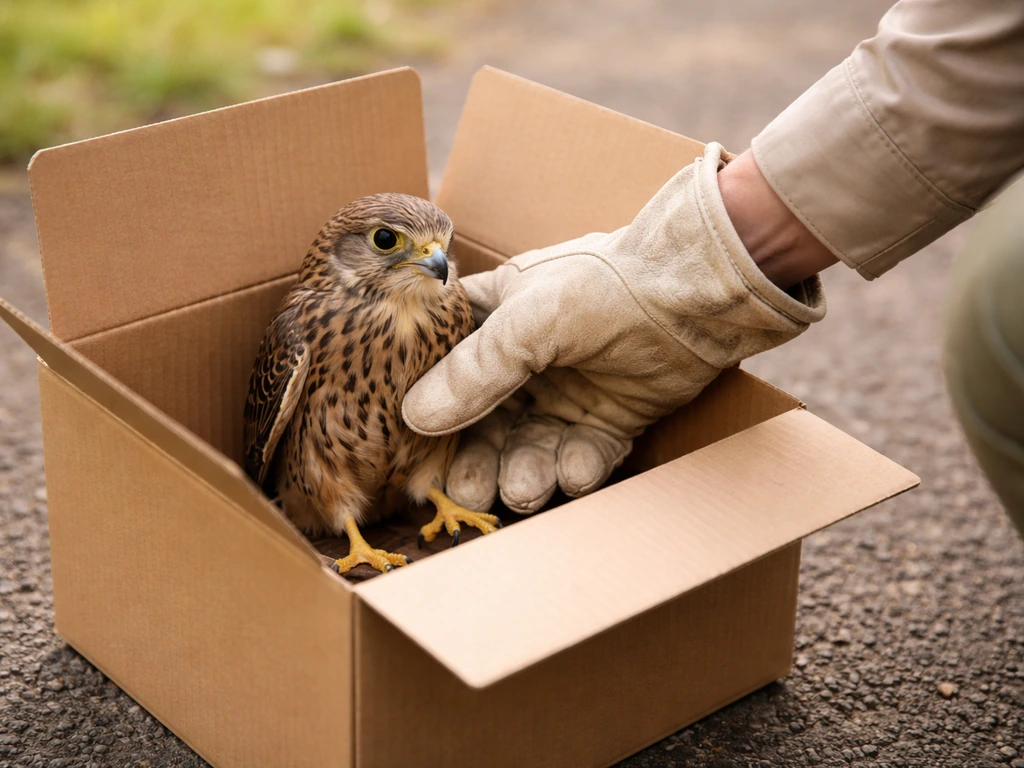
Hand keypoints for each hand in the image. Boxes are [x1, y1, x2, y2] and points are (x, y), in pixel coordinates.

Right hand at [403, 143, 826, 512]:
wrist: (697, 293)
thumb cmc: (607, 283)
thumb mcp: (530, 318)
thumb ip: (476, 368)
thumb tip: (416, 417)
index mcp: (491, 323)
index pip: (441, 372)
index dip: (427, 411)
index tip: (413, 450)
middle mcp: (523, 363)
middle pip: (484, 426)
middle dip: (479, 462)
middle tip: (473, 494)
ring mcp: (566, 393)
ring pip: (530, 448)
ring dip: (525, 473)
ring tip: (526, 488)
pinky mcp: (609, 420)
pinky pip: (582, 456)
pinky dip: (577, 469)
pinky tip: (576, 471)